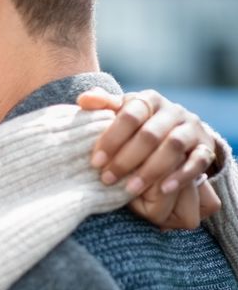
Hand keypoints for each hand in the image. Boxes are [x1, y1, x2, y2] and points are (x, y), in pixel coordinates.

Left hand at [77, 88, 221, 228]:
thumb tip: (84, 100)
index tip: (95, 162)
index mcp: (148, 100)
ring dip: (151, 170)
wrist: (173, 130)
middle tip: (107, 179)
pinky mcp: (206, 147)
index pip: (130, 116)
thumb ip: (102, 105)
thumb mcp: (119, 112)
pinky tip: (164, 189)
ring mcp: (192, 128)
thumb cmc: (136, 123)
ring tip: (130, 189)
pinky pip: (198, 161)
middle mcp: (173, 111)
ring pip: (173, 147)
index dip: (111, 138)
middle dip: (126, 159)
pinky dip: (181, 176)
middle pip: (150, 134)